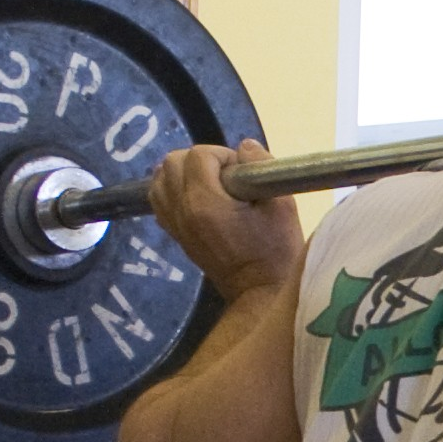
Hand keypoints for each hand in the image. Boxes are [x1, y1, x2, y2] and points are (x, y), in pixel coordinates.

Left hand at [144, 137, 304, 299]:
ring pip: (159, 179)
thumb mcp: (283, 207)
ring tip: (208, 183)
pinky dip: (172, 190)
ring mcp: (175, 225)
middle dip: (199, 159)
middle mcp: (182, 211)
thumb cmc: (277, 252)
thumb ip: (262, 169)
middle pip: (171, 162)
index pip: (199, 155)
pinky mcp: (175, 234)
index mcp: (206, 204)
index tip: (241, 170)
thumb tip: (245, 147)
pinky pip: (159, 200)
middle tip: (226, 174)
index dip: (223, 155)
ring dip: (181, 172)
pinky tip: (195, 196)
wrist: (259, 294)